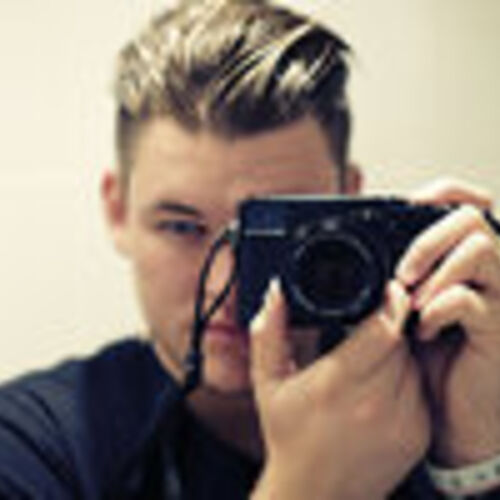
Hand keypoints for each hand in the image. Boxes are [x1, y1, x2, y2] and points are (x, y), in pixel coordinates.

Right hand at [250, 279, 429, 499]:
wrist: (315, 493)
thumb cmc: (288, 436)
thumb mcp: (268, 381)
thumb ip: (268, 332)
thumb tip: (276, 292)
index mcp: (335, 383)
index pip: (383, 330)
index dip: (390, 303)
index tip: (388, 289)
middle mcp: (373, 402)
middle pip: (401, 340)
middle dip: (389, 325)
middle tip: (370, 325)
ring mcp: (401, 420)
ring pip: (413, 362)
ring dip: (397, 352)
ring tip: (369, 360)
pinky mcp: (417, 434)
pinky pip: (420, 388)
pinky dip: (405, 378)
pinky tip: (379, 387)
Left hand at [396, 178, 499, 465]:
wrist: (455, 411)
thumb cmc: (432, 357)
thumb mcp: (411, 308)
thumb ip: (402, 279)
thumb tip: (370, 254)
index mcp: (470, 261)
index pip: (469, 203)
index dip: (440, 193)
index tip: (405, 206)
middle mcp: (494, 271)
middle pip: (474, 217)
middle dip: (428, 240)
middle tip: (402, 273)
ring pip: (482, 248)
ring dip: (435, 270)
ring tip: (411, 301)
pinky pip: (470, 300)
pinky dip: (438, 309)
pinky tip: (424, 330)